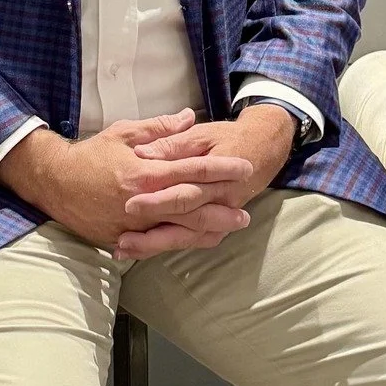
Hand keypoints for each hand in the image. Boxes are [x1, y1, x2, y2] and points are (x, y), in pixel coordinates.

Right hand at [0, 109, 255, 253]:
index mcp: (142, 172)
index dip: (220, 169)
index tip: (243, 167)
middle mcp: (140, 201)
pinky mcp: (122, 238)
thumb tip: (189, 117)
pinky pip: (158, 244)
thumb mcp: (123, 133)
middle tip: (246, 211)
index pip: (190, 170)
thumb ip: (159, 129)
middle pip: (190, 206)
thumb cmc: (90, 155)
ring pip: (178, 230)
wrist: (53, 182)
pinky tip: (199, 241)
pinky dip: (181, 242)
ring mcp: (132, 224)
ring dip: (207, 230)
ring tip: (229, 228)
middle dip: (221, 207)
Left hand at [118, 104, 296, 253]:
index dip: (158, 200)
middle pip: (185, 221)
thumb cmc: (228, 139)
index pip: (184, 191)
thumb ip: (172, 143)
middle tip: (122, 239)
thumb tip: (141, 152)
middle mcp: (220, 201)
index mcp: (216, 175)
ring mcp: (220, 217)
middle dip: (153, 233)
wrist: (262, 152)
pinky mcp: (216, 225)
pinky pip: (192, 242)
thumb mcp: (201, 133)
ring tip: (124, 250)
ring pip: (188, 238)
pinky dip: (167, 247)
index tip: (129, 205)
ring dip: (156, 246)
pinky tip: (140, 252)